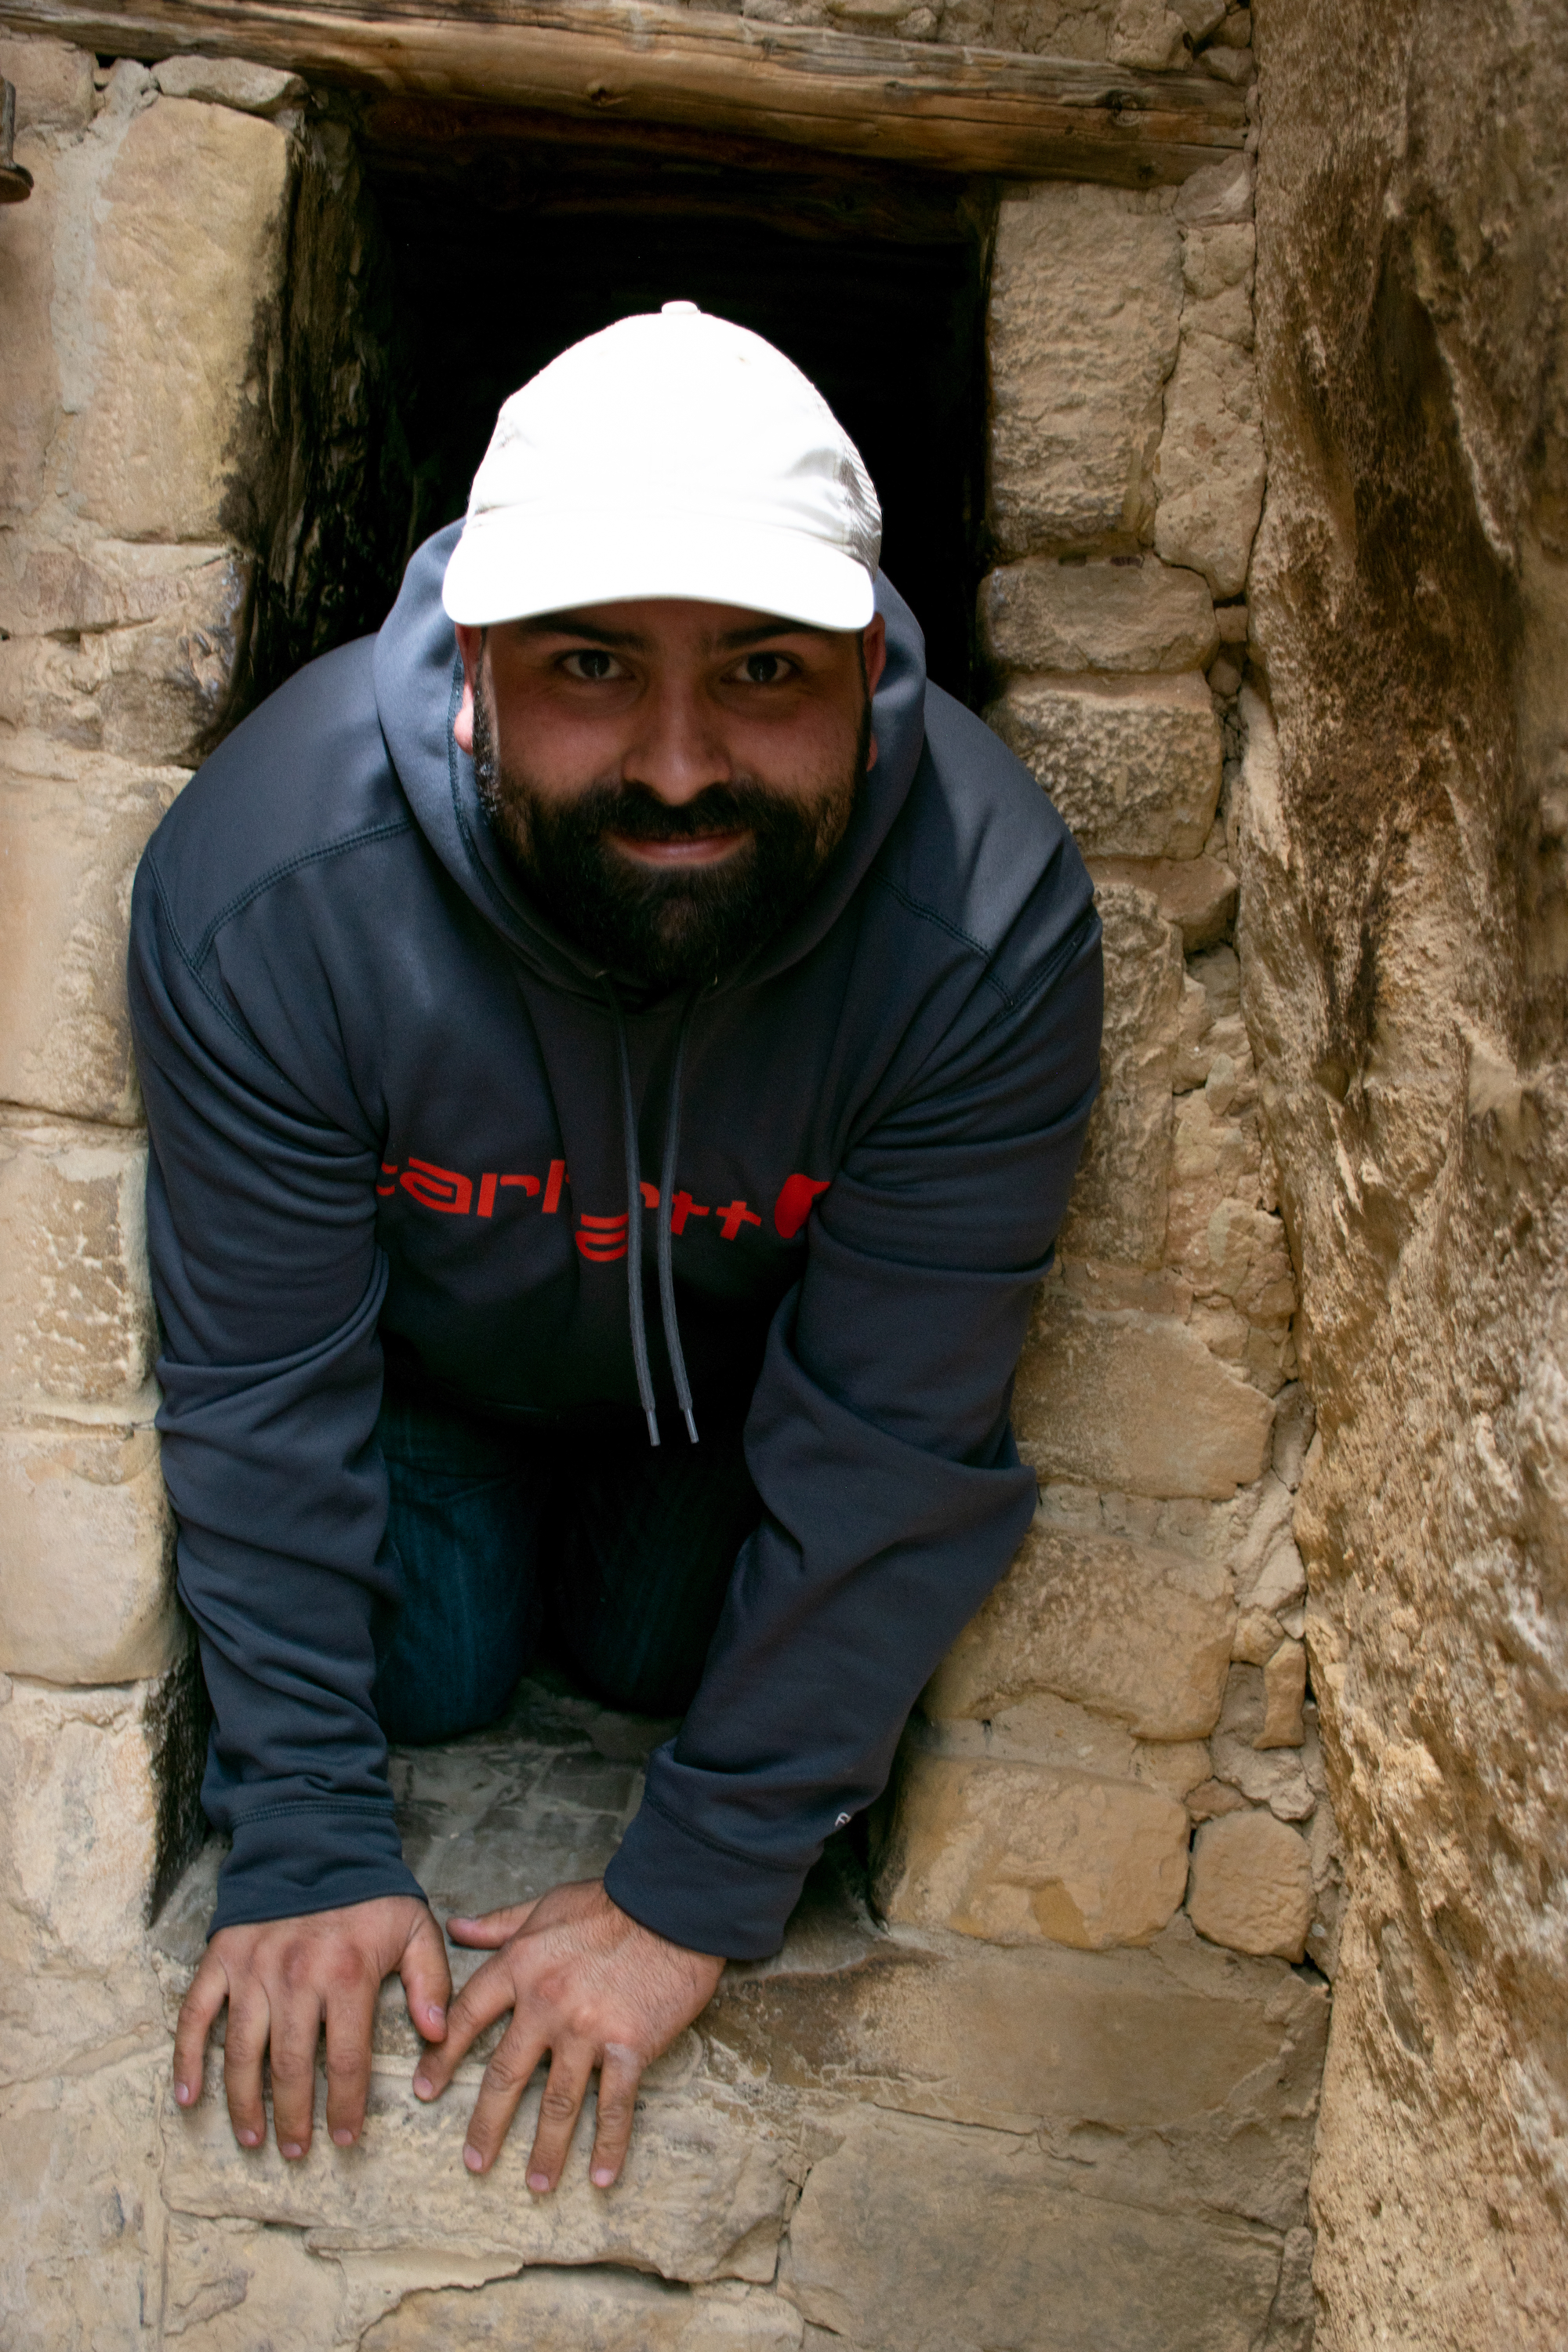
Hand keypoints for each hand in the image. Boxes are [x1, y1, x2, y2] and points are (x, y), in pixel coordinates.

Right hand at [172, 1896, 451, 2157]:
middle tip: (295, 2151)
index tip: (346, 2138)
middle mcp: (296, 1977)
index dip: (347, 2106)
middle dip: (294, 2117)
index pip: (347, 2060)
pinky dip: (187, 2058)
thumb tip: (437, 2036)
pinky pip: (196, 2015)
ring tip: (252, 2137)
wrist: (314, 1838)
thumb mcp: (415, 1927)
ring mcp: (252, 1970)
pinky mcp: (220, 1959)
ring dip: (244, 2102)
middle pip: (291, 2067)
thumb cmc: (368, 1891)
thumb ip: (430, 1981)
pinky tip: (188, 2095)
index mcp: (347, 1975)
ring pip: (242, 2052)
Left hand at [412, 1878, 723, 2188]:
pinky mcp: (630, 2045)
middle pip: (505, 2075)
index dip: (441, 2057)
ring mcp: (588, 2029)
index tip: (424, 2090)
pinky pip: (615, 2106)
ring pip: (559, 2103)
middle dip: (486, 2125)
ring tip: (535, 2185)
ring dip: (546, 2150)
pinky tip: (602, 2176)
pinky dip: (610, 2145)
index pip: (468, 2018)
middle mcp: (546, 2004)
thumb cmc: (609, 1902)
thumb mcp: (545, 1904)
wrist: (673, 1904)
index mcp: (521, 1967)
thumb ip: (499, 1924)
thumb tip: (455, 1927)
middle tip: (473, 2162)